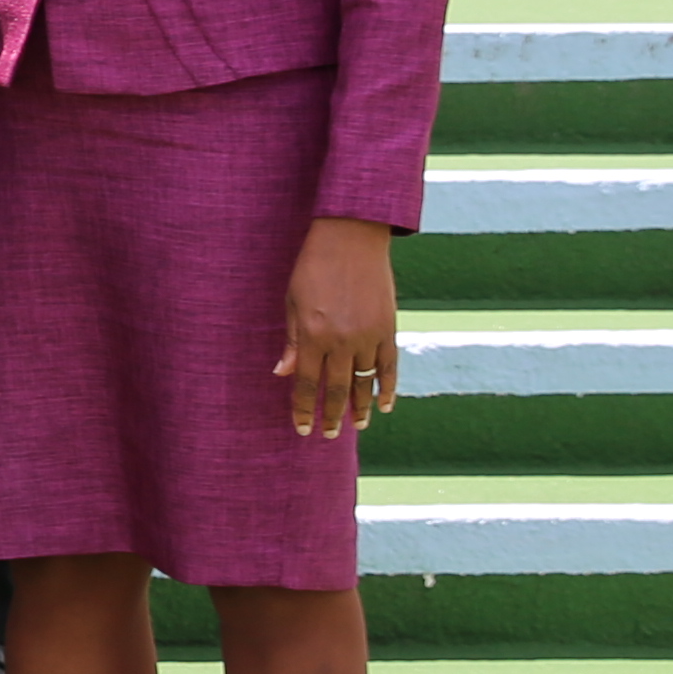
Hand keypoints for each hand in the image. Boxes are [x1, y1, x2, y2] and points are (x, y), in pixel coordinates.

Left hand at [278, 214, 401, 436]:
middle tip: (329, 435)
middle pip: (336, 389)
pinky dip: (389, 387)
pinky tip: (386, 405)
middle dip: (331, 415)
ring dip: (360, 407)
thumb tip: (282, 374)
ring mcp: (368, 335)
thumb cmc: (313, 267)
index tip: (302, 429)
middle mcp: (341, 340)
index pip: (306, 383)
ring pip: (365, 382)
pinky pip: (390, 366)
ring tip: (357, 425)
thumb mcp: (292, 301)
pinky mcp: (388, 327)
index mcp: (313, 335)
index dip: (304, 409)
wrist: (351, 238)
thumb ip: (292, 340)